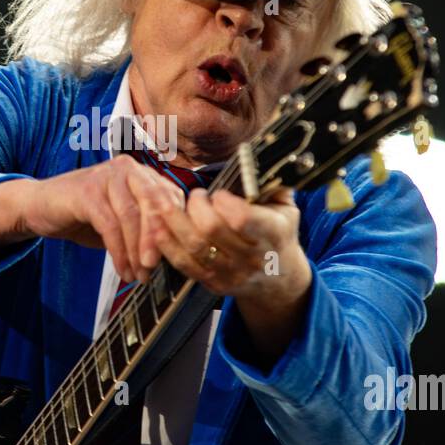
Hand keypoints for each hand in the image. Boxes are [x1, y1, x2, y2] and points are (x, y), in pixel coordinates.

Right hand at [20, 157, 185, 282]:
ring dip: (136, 251)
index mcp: (142, 173)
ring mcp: (107, 176)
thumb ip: (146, 228)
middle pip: (154, 203)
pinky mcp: (87, 191)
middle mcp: (128, 169)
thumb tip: (173, 254)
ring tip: (138, 275)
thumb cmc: (86, 215)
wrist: (41, 207)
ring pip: (132, 216)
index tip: (175, 258)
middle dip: (157, 239)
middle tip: (155, 267)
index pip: (170, 198)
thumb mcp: (122, 220)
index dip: (175, 230)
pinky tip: (122, 270)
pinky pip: (110, 225)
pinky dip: (118, 252)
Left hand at [153, 186, 310, 308]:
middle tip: (197, 195)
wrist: (279, 279)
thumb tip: (252, 161)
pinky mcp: (213, 283)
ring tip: (167, 202)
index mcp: (273, 234)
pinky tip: (157, 226)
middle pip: (211, 230)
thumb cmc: (279, 235)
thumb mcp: (287, 209)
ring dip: (174, 220)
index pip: (242, 218)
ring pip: (193, 246)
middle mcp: (251, 257)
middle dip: (196, 206)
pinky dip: (166, 243)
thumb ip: (272, 185)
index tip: (219, 193)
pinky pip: (183, 264)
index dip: (224, 201)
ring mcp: (231, 273)